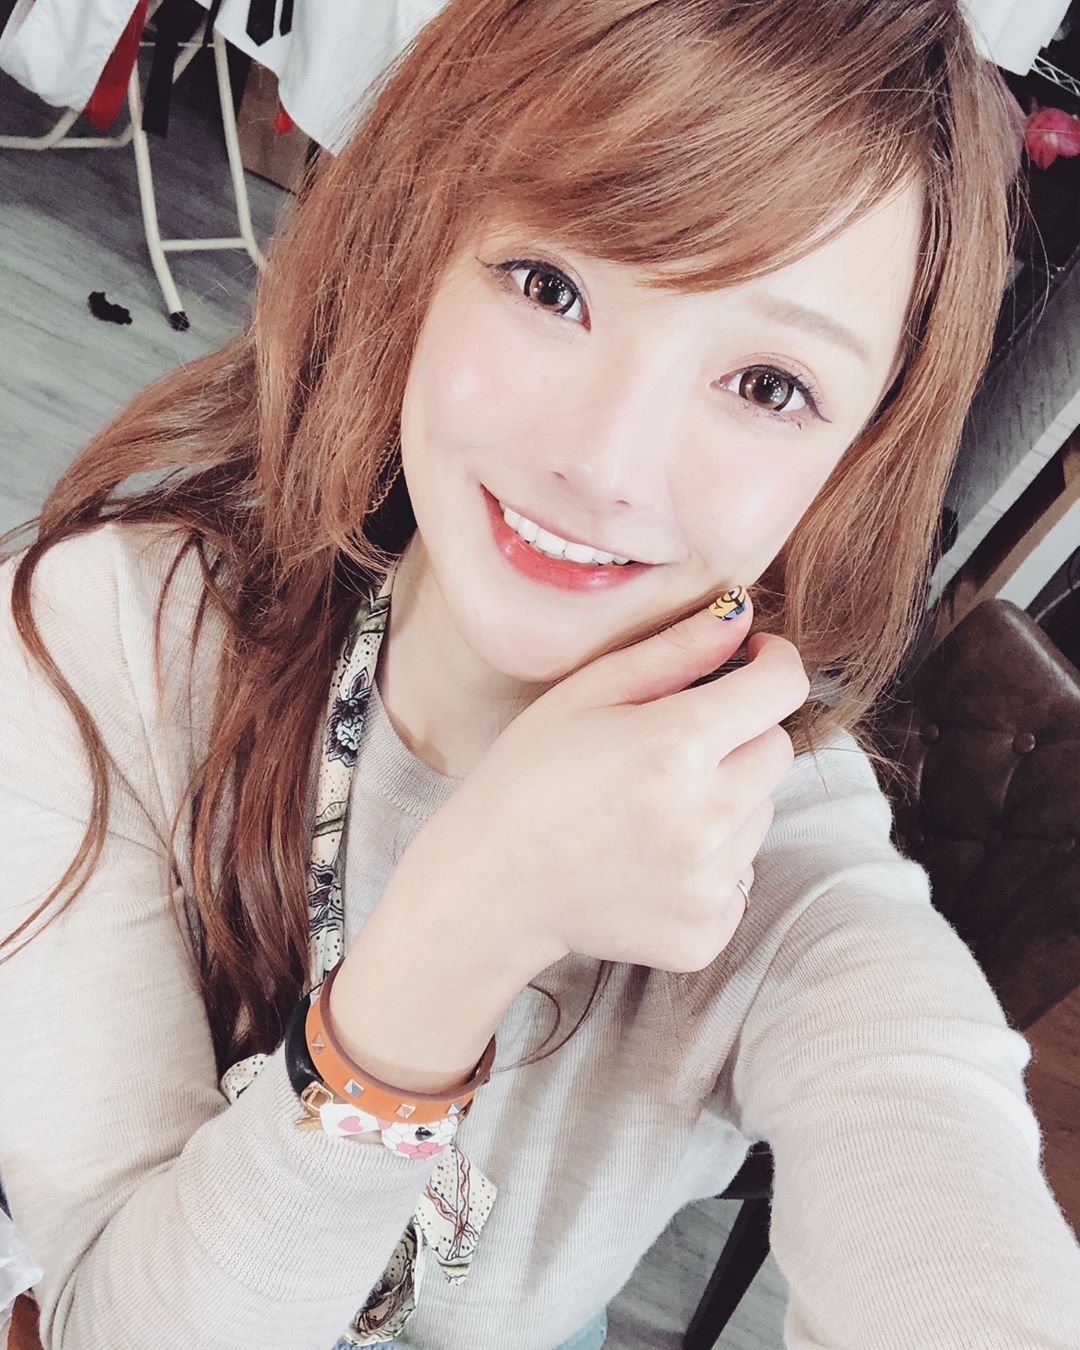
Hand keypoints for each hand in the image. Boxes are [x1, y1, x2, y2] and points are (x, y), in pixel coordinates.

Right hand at [407, 592, 809, 977]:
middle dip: (742, 736)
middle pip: (777, 752)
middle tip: (679, 746)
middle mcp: (705, 817)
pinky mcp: (705, 931)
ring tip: (653, 809)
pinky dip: (709, 863)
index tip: (754, 661)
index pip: (780, 689)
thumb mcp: (588, 694)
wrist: (490, 886)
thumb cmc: (528, 776)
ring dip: (726, 801)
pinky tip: (651, 859)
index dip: (772, 663)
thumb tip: (741, 616)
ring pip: (759, 815)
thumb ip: (674, 651)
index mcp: (676, 746)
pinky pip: (740, 877)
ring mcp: (708, 881)